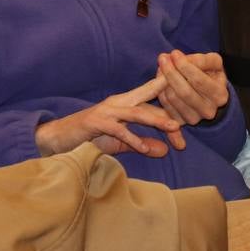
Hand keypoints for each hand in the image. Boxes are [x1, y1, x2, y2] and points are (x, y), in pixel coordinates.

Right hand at [34, 76, 183, 157]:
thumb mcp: (119, 142)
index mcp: (125, 103)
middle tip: (189, 120)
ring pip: (137, 112)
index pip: (153, 99)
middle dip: (170, 109)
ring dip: (157, 120)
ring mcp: (107, 111)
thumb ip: (142, 144)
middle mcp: (118, 102)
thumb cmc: (89, 138)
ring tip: (175, 128)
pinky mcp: (95, 122)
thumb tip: (165, 150)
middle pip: (150, 102)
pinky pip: (119, 130)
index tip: (193, 104)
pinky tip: (146, 147)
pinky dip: (133, 138)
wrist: (57, 138)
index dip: (172, 102)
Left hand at [154, 50, 229, 129]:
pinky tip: (160, 80)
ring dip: (163, 81)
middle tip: (162, 58)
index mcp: (220, 95)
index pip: (199, 81)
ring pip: (174, 99)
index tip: (174, 53)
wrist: (209, 95)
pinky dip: (160, 91)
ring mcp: (195, 119)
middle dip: (171, 73)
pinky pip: (166, 106)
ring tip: (161, 67)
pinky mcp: (181, 122)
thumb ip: (200, 59)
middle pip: (185, 92)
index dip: (185, 66)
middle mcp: (209, 110)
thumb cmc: (211, 75)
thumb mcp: (213, 63)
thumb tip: (176, 56)